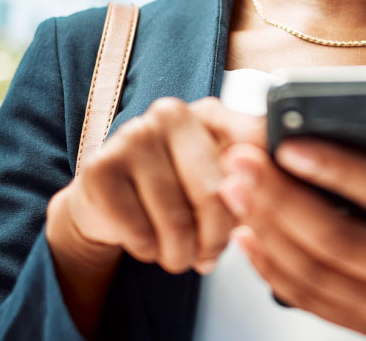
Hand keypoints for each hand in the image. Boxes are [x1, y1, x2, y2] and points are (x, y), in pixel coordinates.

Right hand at [47, 96, 264, 274]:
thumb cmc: (175, 193)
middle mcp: (170, 113)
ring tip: (178, 253)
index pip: (251, 157)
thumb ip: (251, 178)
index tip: (249, 219)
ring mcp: (132, 136)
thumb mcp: (219, 182)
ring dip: (181, 255)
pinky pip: (141, 234)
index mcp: (209, 112)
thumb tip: (265, 186)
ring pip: (177, 223)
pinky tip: (146, 240)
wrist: (110, 206)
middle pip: (215, 196)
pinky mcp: (100, 169)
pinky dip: (149, 252)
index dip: (256, 198)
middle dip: (215, 240)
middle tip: (208, 254)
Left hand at [216, 124, 365, 340]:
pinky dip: (273, 270)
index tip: (294, 144)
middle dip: (281, 198)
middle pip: (340, 240)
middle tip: (242, 161)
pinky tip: (248, 235)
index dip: (340, 171)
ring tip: (233, 189)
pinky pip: (313, 302)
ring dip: (266, 231)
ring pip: (317, 274)